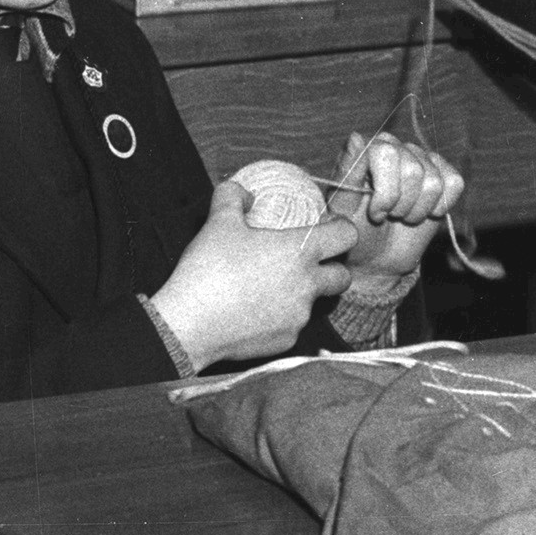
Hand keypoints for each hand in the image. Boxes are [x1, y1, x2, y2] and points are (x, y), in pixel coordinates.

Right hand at [151, 179, 356, 368]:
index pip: (346, 235)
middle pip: (343, 276)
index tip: (328, 226)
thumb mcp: (218, 221)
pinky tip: (253, 310)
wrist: (189, 324)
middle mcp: (307, 286)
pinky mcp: (286, 340)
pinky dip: (280, 316)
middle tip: (308, 261)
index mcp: (299, 252)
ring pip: (314, 303)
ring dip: (302, 293)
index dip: (342, 227)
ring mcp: (299, 317)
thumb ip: (234, 196)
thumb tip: (244, 194)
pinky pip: (292, 324)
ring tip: (268, 286)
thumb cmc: (208, 269)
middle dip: (333, 267)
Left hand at [332, 131, 464, 276]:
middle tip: (388, 215)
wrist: (375, 255)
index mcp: (366, 149)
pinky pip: (454, 183)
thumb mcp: (343, 208)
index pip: (387, 154)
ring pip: (434, 182)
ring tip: (401, 215)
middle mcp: (394, 145)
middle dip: (402, 205)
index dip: (386, 192)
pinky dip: (439, 207)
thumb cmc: (355, 231)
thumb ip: (347, 173)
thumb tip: (355, 137)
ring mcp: (419, 158)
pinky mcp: (442, 174)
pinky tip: (423, 211)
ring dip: (417, 210)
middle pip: (414, 170)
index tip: (375, 214)